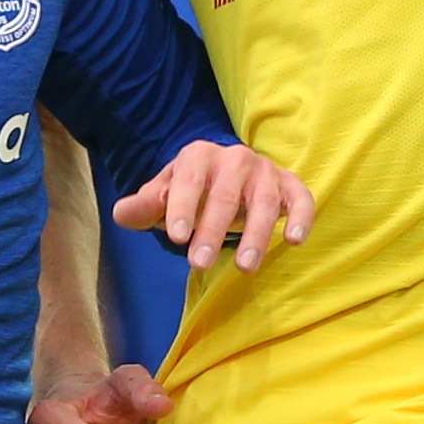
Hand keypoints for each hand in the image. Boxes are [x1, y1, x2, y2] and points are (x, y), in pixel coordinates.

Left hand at [113, 141, 312, 273]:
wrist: (222, 175)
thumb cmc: (188, 192)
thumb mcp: (161, 197)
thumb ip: (143, 206)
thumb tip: (121, 213)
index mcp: (198, 155)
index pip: (188, 179)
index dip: (182, 207)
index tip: (176, 237)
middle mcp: (234, 158)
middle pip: (224, 196)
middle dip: (212, 231)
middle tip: (199, 264)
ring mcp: (264, 171)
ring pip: (263, 202)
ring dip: (255, 235)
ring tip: (244, 267)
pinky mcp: (289, 184)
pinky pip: (301, 198)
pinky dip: (302, 216)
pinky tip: (294, 240)